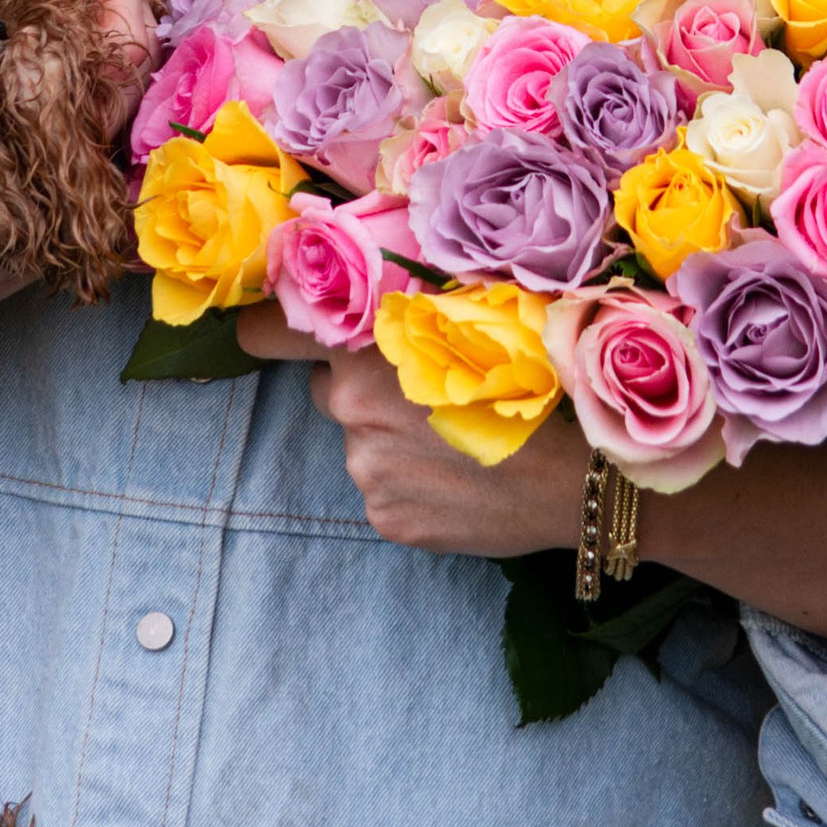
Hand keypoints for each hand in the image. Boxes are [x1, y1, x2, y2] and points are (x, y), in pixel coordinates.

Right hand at [0, 0, 152, 389]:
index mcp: (44, 183)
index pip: (117, 66)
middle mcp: (64, 201)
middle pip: (124, 83)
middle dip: (105, 2)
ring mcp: (48, 210)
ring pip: (100, 109)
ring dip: (86, 38)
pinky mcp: (22, 217)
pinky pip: (67, 133)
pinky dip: (61, 78)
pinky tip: (28, 37)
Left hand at [233, 309, 582, 558]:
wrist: (576, 477)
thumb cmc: (533, 386)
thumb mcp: (472, 325)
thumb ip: (407, 317)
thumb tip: (364, 308)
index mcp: (368, 354)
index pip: (279, 334)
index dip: (265, 329)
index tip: (251, 331)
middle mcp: (352, 413)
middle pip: (333, 392)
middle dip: (363, 391)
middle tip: (427, 396)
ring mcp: (367, 471)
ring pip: (363, 445)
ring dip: (393, 443)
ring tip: (458, 443)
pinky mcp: (386, 518)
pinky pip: (385, 491)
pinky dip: (411, 486)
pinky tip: (458, 481)